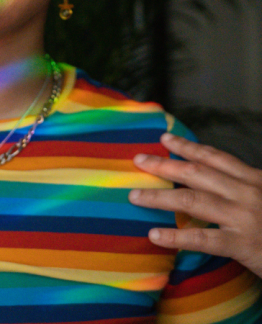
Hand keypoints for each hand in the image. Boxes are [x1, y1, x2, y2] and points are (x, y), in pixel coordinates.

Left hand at [128, 133, 261, 277]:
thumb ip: (245, 189)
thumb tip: (217, 184)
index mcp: (255, 179)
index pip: (215, 157)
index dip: (188, 146)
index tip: (164, 138)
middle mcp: (248, 192)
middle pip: (196, 172)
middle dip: (164, 164)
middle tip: (138, 159)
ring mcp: (244, 217)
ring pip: (191, 200)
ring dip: (159, 196)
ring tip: (134, 196)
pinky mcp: (245, 245)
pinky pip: (202, 239)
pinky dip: (175, 236)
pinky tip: (154, 235)